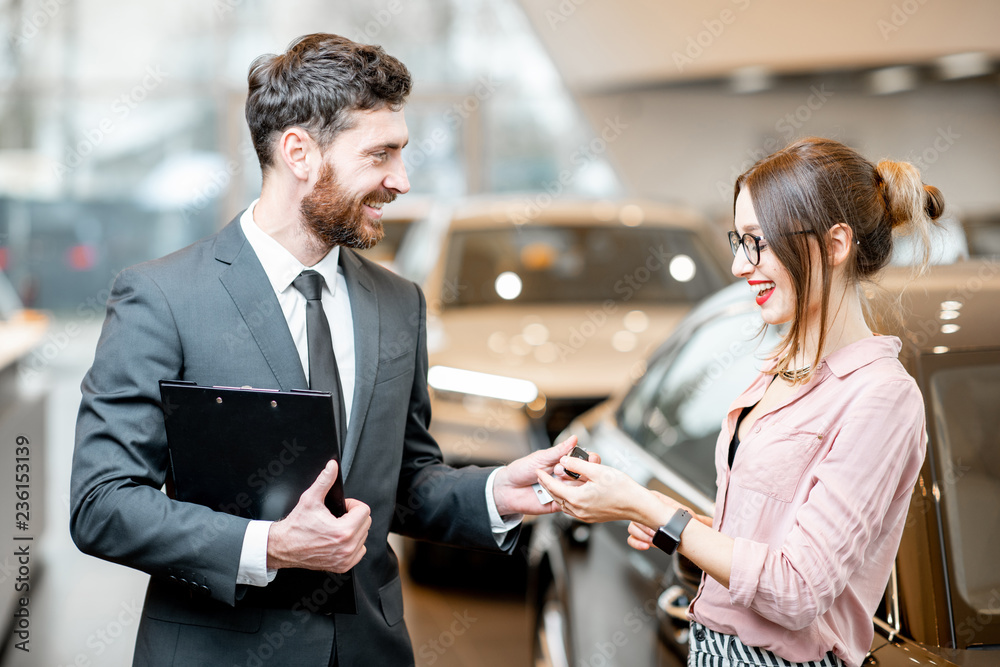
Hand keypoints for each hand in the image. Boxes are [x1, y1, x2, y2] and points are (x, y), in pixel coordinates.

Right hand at [267, 460, 370, 572]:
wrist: (283, 547)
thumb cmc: (295, 527)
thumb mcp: (310, 499)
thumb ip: (324, 480)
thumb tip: (332, 466)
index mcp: (343, 531)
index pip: (364, 510)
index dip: (352, 505)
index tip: (342, 507)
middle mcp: (347, 547)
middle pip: (366, 523)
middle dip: (354, 516)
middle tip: (337, 517)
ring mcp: (345, 558)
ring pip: (364, 536)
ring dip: (354, 530)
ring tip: (337, 527)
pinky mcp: (343, 566)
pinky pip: (360, 551)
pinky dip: (353, 544)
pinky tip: (339, 539)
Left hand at [492, 436, 598, 515]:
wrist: (507, 489)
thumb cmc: (521, 470)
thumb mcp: (541, 457)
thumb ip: (559, 450)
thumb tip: (574, 438)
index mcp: (562, 464)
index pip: (581, 462)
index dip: (587, 461)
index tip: (590, 458)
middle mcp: (564, 478)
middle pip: (583, 477)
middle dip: (574, 472)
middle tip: (558, 470)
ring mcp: (562, 491)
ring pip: (577, 490)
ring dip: (568, 484)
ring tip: (554, 479)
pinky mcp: (557, 504)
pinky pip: (568, 503)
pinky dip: (564, 496)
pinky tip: (555, 490)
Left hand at [535, 456, 672, 525]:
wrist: (638, 506)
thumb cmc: (622, 489)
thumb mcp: (598, 470)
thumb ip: (578, 464)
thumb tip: (565, 460)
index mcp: (578, 498)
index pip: (554, 487)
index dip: (545, 477)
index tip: (538, 470)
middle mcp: (579, 509)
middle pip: (557, 496)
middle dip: (549, 485)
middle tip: (545, 474)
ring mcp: (585, 515)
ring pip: (564, 504)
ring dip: (558, 493)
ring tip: (555, 482)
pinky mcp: (591, 518)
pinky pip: (573, 509)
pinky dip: (568, 500)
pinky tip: (570, 493)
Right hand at [627, 494, 710, 550]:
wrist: (682, 533)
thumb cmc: (686, 523)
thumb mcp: (692, 518)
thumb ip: (700, 520)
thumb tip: (712, 521)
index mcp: (656, 501)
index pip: (642, 502)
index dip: (648, 517)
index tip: (656, 527)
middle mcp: (647, 511)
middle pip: (635, 517)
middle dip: (646, 529)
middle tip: (657, 535)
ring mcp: (642, 522)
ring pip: (632, 528)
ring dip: (643, 536)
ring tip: (655, 540)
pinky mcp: (640, 535)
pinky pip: (631, 538)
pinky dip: (636, 543)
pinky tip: (645, 546)